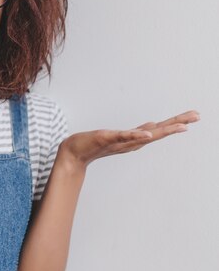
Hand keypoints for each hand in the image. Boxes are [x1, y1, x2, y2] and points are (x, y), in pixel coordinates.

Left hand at [58, 110, 200, 169]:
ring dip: (163, 131)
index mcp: (134, 140)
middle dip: (177, 125)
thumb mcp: (119, 136)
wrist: (74, 153)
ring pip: (146, 136)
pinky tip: (148, 133)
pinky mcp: (107, 139)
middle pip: (158, 132)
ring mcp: (120, 141)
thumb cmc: (94, 144)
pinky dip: (136, 135)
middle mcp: (131, 142)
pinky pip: (123, 137)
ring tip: (181, 126)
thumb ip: (136, 132)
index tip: (193, 117)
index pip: (159, 130)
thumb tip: (152, 125)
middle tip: (196, 117)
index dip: (176, 123)